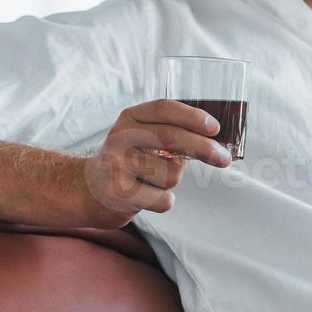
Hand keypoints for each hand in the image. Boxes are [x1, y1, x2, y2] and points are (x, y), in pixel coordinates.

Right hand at [79, 99, 232, 227]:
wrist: (88, 191)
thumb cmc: (128, 163)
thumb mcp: (142, 139)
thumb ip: (171, 136)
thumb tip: (215, 145)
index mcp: (130, 118)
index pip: (164, 109)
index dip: (192, 116)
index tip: (215, 128)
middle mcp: (120, 138)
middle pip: (171, 138)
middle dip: (205, 149)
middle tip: (224, 159)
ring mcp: (116, 165)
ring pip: (171, 175)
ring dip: (172, 182)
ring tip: (151, 181)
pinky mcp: (119, 194)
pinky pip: (164, 200)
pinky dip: (163, 202)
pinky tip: (145, 197)